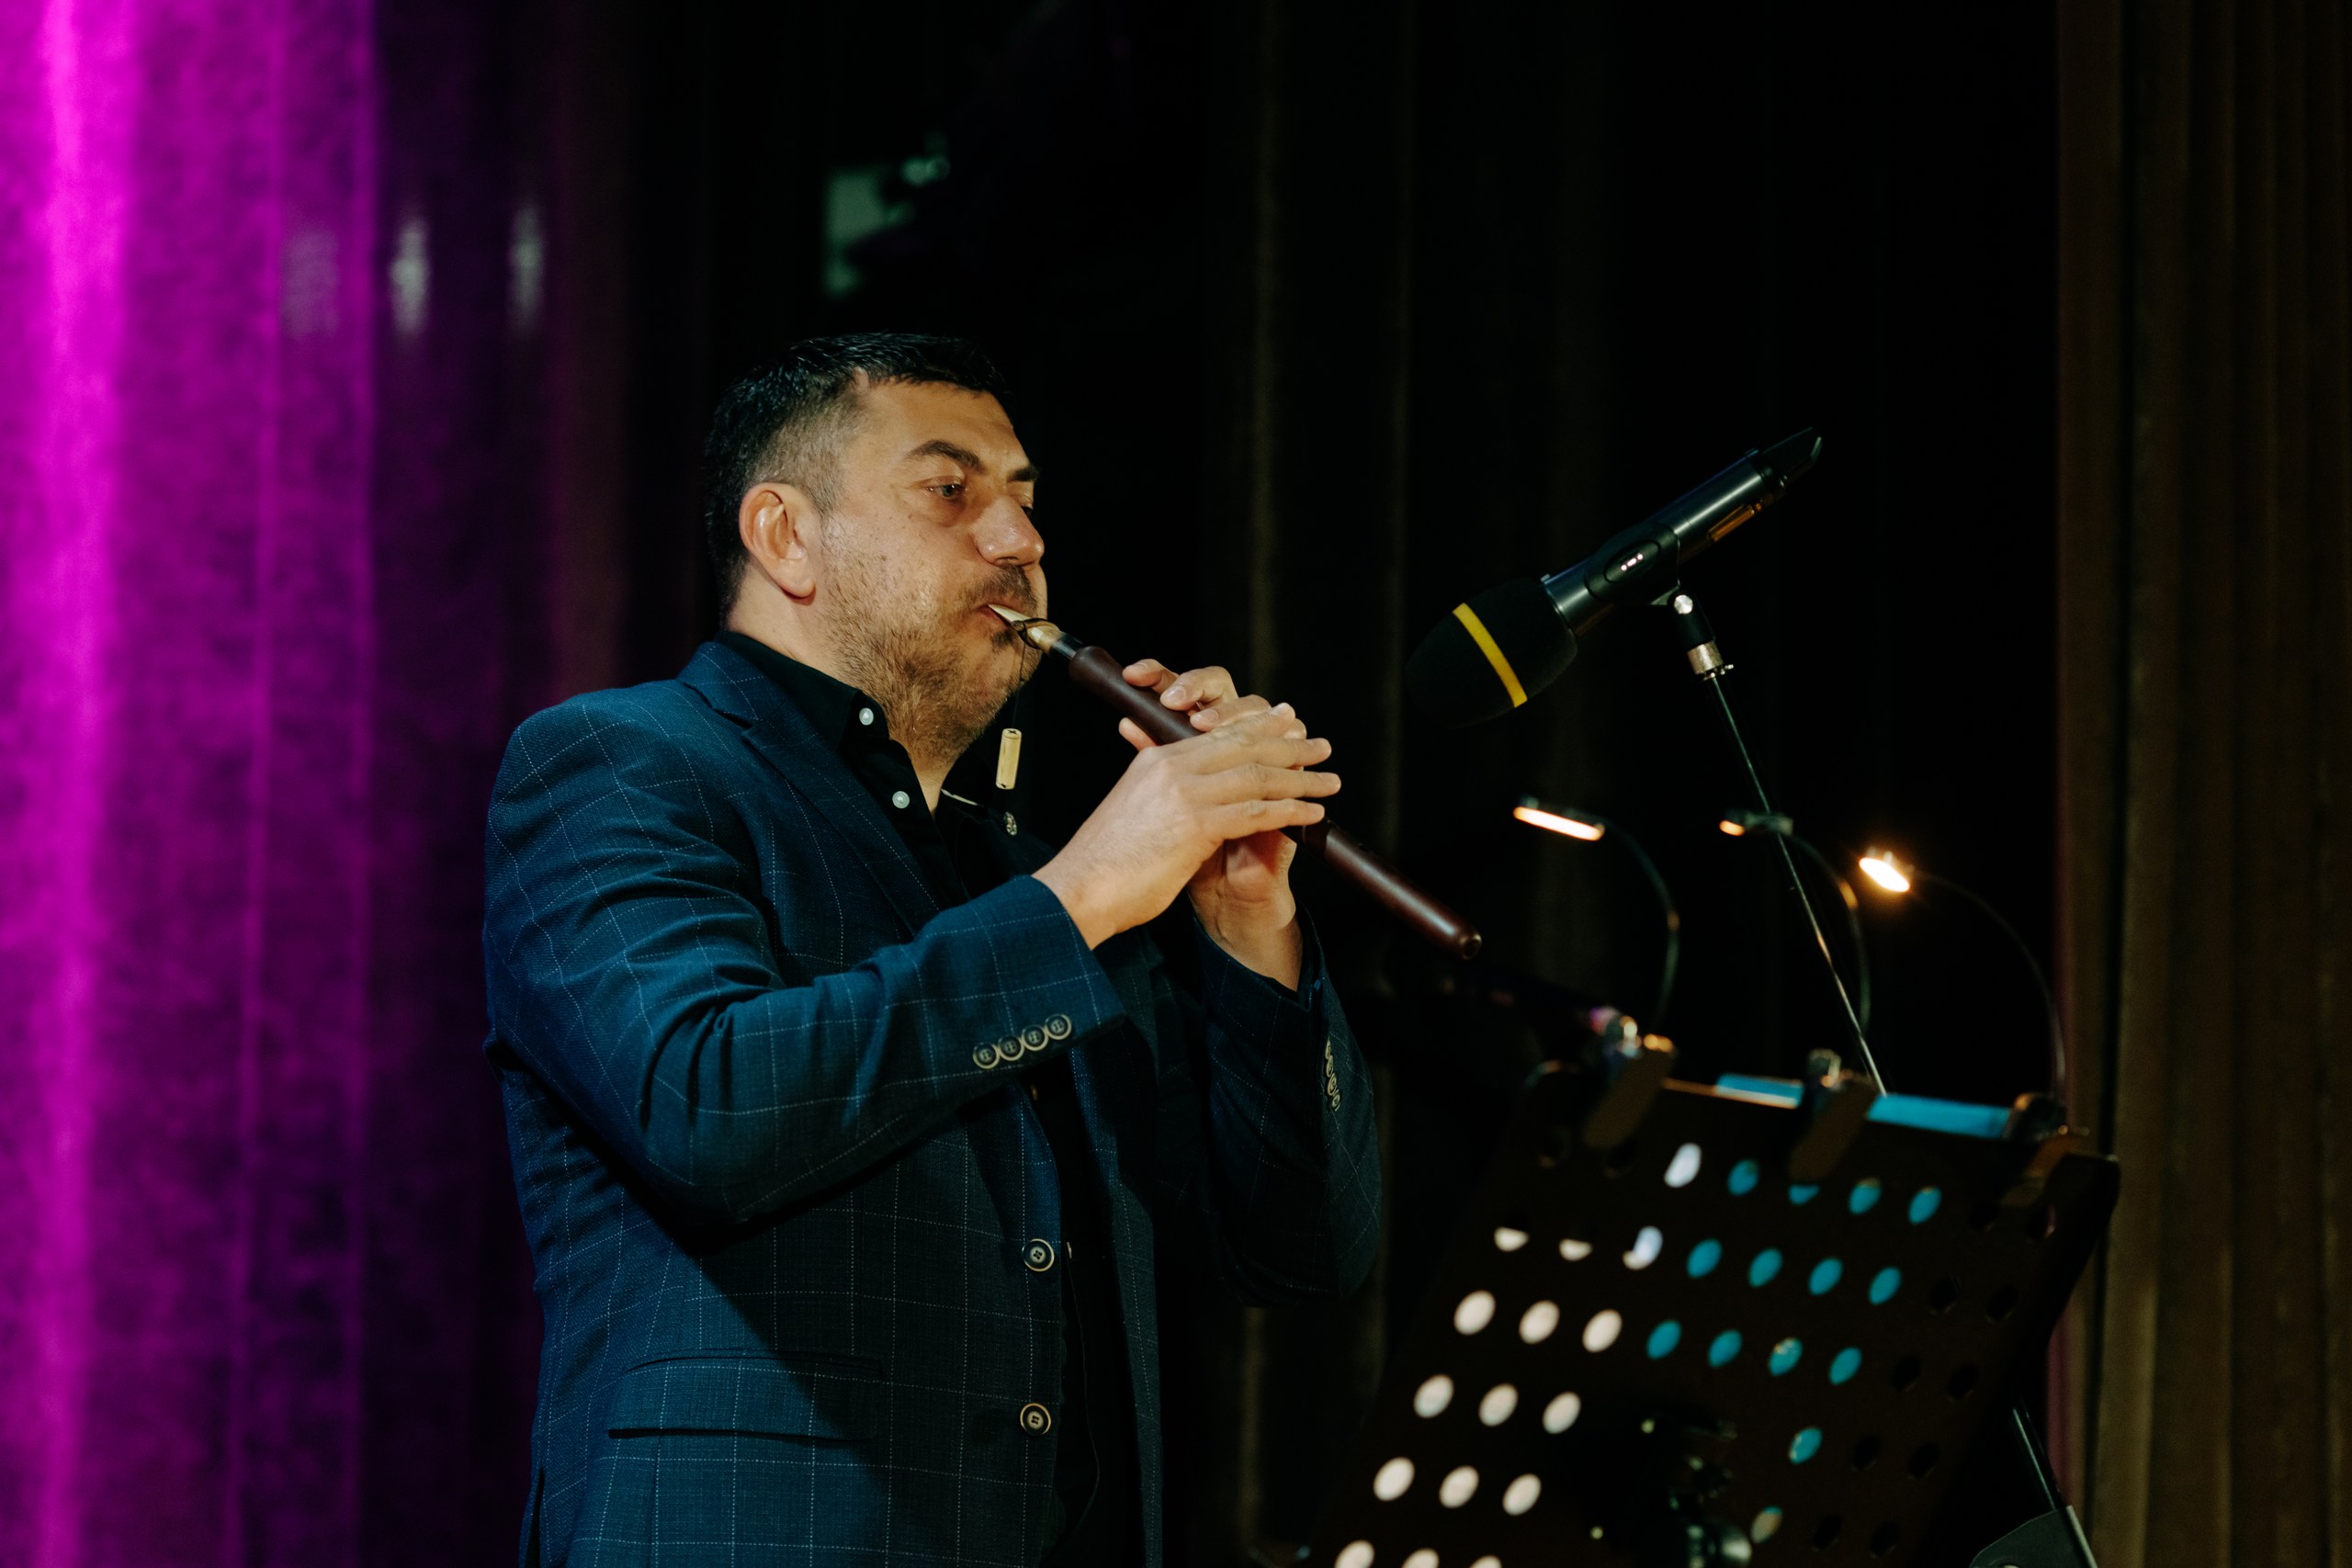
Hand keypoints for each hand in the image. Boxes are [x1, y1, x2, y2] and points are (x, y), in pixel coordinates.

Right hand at [1033, 660, 1339, 984]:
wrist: (1079, 891)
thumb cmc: (1105, 864)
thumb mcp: (1135, 813)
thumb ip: (1162, 795)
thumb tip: (1189, 798)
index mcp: (1156, 759)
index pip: (1218, 734)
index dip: (1258, 727)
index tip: (1287, 722)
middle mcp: (1171, 766)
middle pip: (1244, 745)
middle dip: (1289, 744)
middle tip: (1321, 745)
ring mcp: (1183, 792)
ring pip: (1257, 774)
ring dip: (1301, 778)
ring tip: (1330, 781)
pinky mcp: (1194, 823)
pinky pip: (1256, 810)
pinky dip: (1290, 811)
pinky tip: (1311, 814)